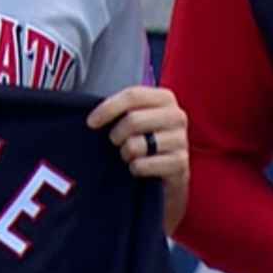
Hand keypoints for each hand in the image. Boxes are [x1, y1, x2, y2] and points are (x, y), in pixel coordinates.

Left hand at [86, 86, 187, 234]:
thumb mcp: (136, 120)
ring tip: (129, 156)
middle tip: (115, 143)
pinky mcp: (180, 164)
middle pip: (133, 120)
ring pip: (136, 144)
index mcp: (165, 98)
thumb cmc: (145, 142)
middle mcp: (177, 116)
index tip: (91, 123)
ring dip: (125, 154)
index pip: (133, 95)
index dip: (108, 108)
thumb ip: (121, 111)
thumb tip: (92, 118)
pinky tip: (138, 168)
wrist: (168, 177)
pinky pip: (142, 165)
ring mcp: (181, 140)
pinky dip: (134, 169)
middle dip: (116, 135)